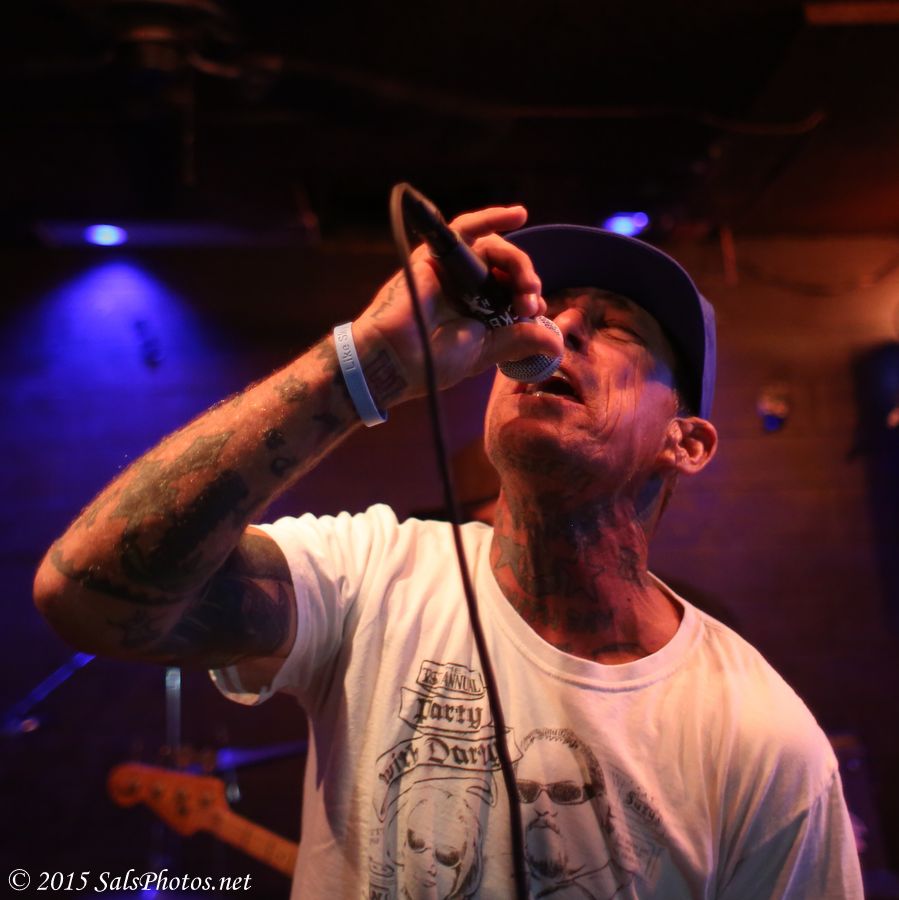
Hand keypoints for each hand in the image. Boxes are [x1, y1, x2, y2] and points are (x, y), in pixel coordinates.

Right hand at [353, 205, 563, 401]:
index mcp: (481, 312)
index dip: (531, 300)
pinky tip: (518, 214)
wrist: (397, 359)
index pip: (515, 294)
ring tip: (526, 284)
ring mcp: (455, 271)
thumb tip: (556, 345)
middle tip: (530, 303)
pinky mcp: (439, 256)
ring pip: (496, 251)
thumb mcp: (486, 351)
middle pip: (509, 271)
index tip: (535, 314)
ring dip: (518, 264)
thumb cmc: (433, 361)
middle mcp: (469, 288)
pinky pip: (467, 228)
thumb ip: (519, 340)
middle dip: (527, 283)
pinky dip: (492, 218)